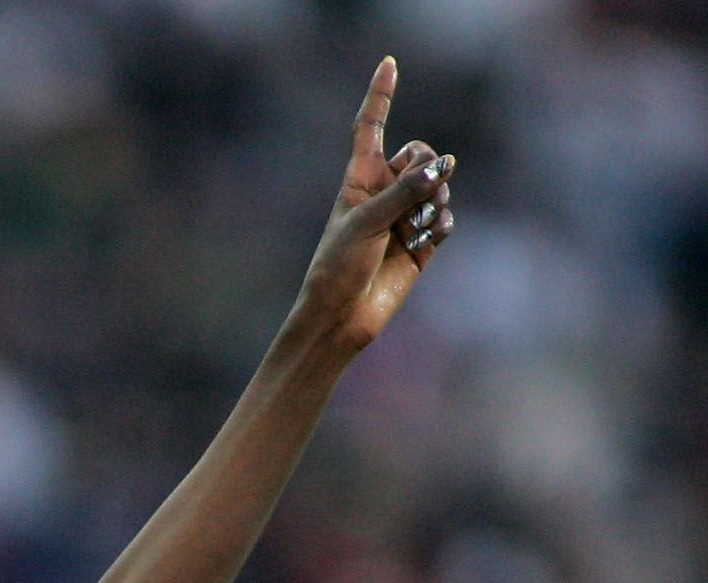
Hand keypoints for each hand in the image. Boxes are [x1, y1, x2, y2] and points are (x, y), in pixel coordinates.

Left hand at [290, 58, 454, 355]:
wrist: (342, 316)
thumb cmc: (338, 268)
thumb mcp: (365, 223)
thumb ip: (404, 191)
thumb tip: (444, 166)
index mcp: (359, 179)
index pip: (371, 128)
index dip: (381, 96)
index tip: (389, 63)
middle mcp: (384, 191)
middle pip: (422, 153)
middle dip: (426, 168)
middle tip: (418, 192)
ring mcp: (405, 213)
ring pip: (439, 185)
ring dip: (432, 203)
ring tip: (410, 231)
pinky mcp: (423, 239)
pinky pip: (446, 215)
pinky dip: (440, 224)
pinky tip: (424, 241)